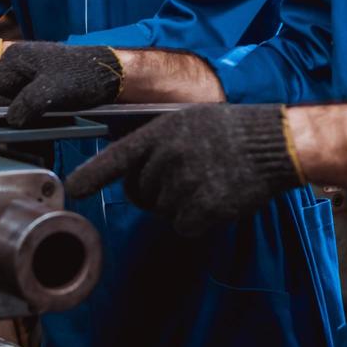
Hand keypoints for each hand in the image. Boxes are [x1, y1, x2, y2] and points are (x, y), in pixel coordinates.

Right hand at [0, 42, 122, 125]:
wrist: (110, 73)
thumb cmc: (82, 76)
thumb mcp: (52, 91)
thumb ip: (27, 105)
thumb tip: (11, 122)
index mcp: (13, 59)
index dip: (0, 110)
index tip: (21, 120)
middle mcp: (16, 65)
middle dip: (14, 116)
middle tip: (35, 127)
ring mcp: (27, 75)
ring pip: (14, 105)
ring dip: (26, 119)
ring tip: (46, 126)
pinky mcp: (38, 85)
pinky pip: (27, 105)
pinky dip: (35, 116)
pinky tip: (50, 122)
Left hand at [64, 104, 303, 235]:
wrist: (274, 142)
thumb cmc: (231, 130)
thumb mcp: (187, 121)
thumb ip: (157, 142)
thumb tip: (131, 170)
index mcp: (161, 133)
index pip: (117, 157)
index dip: (92, 175)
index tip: (73, 189)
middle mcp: (168, 157)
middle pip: (139, 193)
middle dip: (154, 192)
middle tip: (185, 176)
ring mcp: (186, 183)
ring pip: (162, 211)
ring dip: (180, 205)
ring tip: (208, 181)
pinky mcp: (206, 207)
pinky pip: (184, 226)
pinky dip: (197, 221)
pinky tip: (216, 200)